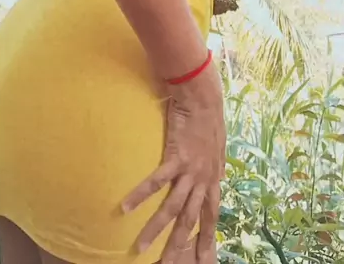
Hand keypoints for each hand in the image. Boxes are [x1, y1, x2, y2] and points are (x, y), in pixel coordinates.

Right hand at [121, 60, 225, 263]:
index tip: (206, 258)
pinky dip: (141, 195)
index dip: (208, 237)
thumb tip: (219, 174)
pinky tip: (125, 207)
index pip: (211, 215)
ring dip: (155, 230)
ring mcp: (190, 170)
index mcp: (213, 177)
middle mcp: (203, 179)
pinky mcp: (176, 157)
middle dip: (180, 246)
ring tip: (139, 249)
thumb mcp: (219, 145)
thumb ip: (216, 164)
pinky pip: (156, 181)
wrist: (202, 96)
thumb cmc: (209, 115)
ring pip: (173, 209)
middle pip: (190, 221)